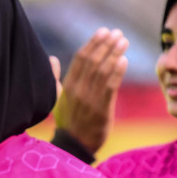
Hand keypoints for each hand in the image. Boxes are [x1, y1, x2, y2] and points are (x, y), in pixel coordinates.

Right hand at [53, 28, 128, 158]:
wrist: (73, 146)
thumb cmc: (68, 121)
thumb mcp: (56, 99)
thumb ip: (55, 79)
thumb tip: (52, 60)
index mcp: (67, 86)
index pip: (80, 59)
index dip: (93, 43)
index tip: (104, 31)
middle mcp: (77, 90)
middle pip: (93, 61)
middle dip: (106, 44)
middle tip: (118, 33)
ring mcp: (89, 100)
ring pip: (102, 71)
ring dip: (114, 53)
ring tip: (124, 41)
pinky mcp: (101, 109)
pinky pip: (110, 86)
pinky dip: (117, 71)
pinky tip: (124, 60)